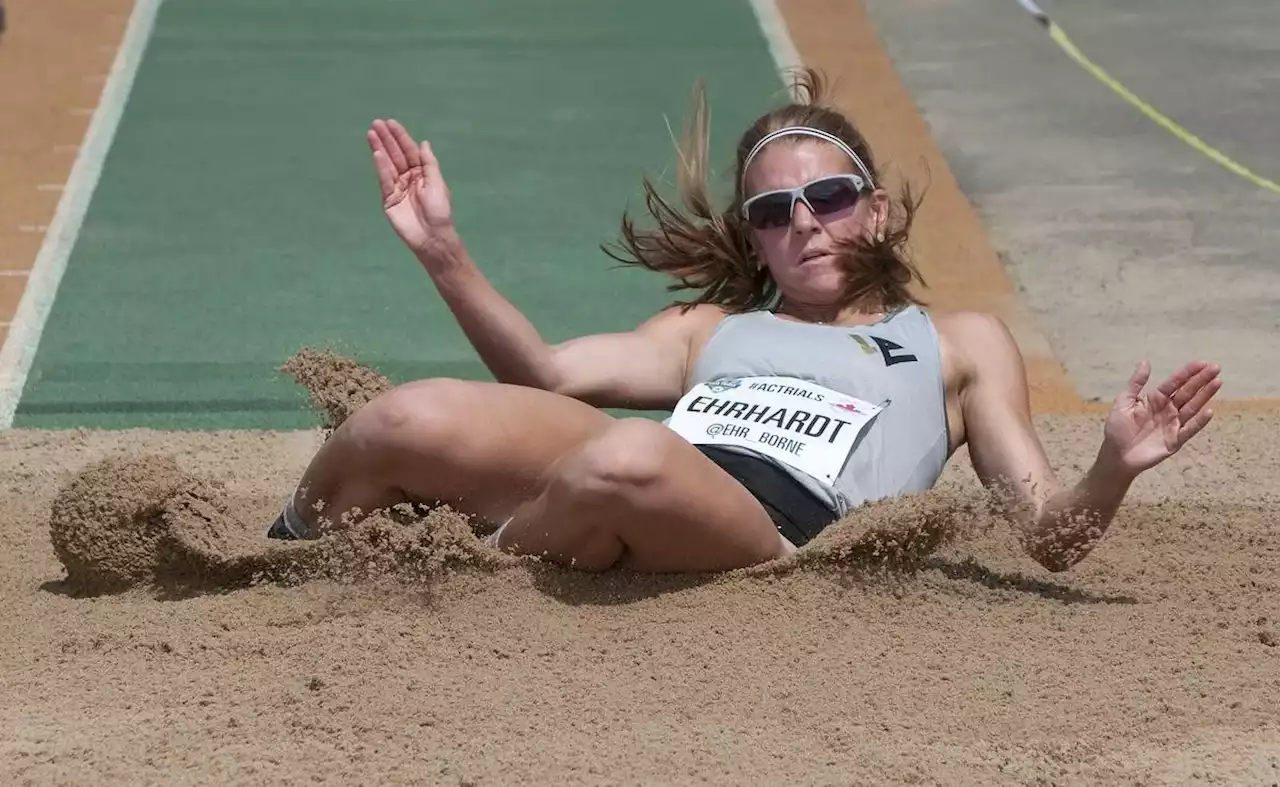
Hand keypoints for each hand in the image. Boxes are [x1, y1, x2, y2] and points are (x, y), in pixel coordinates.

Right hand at [367, 118, 457, 260]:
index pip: (410, 151)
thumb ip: (429, 163)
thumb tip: (424, 143)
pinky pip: (385, 180)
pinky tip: (376, 153)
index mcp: (422, 173)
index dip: (401, 137)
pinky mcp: (388, 199)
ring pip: (388, 164)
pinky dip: (381, 167)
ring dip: (380, 148)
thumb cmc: (439, 210)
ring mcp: (397, 188)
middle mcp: (408, 178)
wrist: (432, 236)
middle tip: (376, 124)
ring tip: (371, 133)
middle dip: (387, 139)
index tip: (391, 123)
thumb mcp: (437, 183)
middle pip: (396, 154)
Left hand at [1100, 360, 1220, 476]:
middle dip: (1202, 380)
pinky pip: (1190, 429)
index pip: (1174, 383)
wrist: (1116, 456)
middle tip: (1216, 368)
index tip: (1202, 363)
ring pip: (1192, 407)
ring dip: (1205, 395)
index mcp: (1155, 399)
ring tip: (1218, 382)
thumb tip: (1145, 362)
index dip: (1188, 373)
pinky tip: (1209, 410)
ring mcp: (1173, 424)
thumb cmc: (1117, 428)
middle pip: (1187, 392)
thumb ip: (1136, 383)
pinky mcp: (1175, 440)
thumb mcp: (1123, 402)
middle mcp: (1167, 409)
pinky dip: (1199, 421)